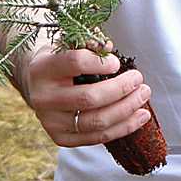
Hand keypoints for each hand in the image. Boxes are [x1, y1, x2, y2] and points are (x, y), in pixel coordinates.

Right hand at [16, 47, 152, 148]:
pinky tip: (140, 116)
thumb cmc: (58, 62)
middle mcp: (43, 98)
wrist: (36, 86)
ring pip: (97, 121)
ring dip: (127, 109)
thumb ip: (88, 42)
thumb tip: (107, 47)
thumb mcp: (67, 45)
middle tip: (139, 80)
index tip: (117, 62)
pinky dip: (124, 127)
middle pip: (89, 97)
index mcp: (42, 69)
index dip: (101, 62)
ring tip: (143, 95)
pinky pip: (98, 137)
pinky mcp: (61, 138)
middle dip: (121, 89)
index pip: (74, 63)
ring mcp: (51, 122)